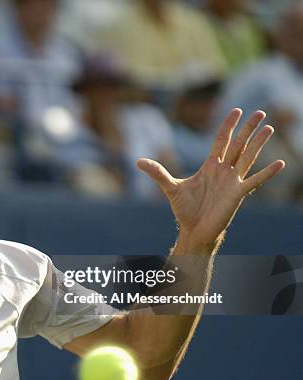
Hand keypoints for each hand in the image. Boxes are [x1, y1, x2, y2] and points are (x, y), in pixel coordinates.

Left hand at [137, 109, 284, 250]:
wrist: (193, 229)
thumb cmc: (185, 209)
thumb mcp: (170, 187)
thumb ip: (157, 172)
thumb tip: (138, 161)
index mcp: (210, 166)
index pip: (221, 140)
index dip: (228, 126)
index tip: (236, 111)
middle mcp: (224, 170)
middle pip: (238, 145)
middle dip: (248, 129)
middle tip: (259, 111)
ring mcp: (232, 181)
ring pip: (248, 157)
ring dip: (259, 143)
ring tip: (269, 127)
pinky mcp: (238, 194)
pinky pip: (255, 181)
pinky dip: (267, 173)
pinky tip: (280, 164)